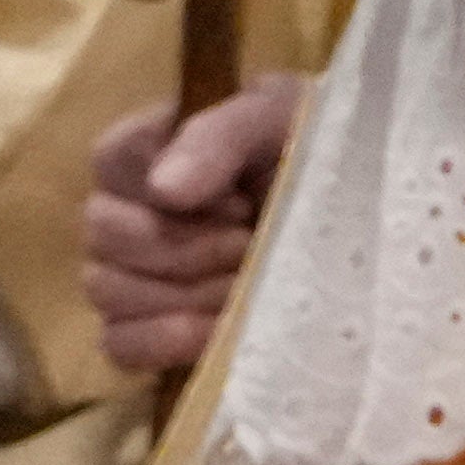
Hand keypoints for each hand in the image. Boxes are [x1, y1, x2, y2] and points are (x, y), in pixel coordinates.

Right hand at [86, 77, 297, 378]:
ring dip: (181, 293)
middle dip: (183, 246)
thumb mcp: (282, 120)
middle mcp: (130, 209)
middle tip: (247, 244)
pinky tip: (213, 329)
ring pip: (106, 291)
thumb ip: (222, 136)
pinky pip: (118, 344)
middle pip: (102, 233)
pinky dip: (161, 341)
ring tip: (244, 286)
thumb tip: (164, 189)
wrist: (361, 222)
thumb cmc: (315, 154)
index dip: (165, 187)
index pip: (109, 160)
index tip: (236, 199)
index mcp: (151, 148)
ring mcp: (134, 275)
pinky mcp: (151, 332)